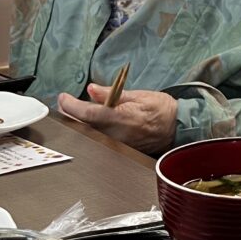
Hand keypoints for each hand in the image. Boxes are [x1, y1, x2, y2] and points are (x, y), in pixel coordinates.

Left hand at [57, 85, 178, 155]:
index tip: (63, 98)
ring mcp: (117, 144)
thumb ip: (112, 93)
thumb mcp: (138, 94)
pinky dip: (90, 130)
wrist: (177, 126)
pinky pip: (98, 140)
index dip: (70, 106)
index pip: (87, 113)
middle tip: (64, 103)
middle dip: (69, 114)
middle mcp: (116, 134)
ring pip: (88, 134)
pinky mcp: (119, 150)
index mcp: (121, 117)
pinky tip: (88, 123)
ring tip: (74, 111)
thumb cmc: (162, 109)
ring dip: (78, 123)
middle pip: (82, 126)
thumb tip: (92, 90)